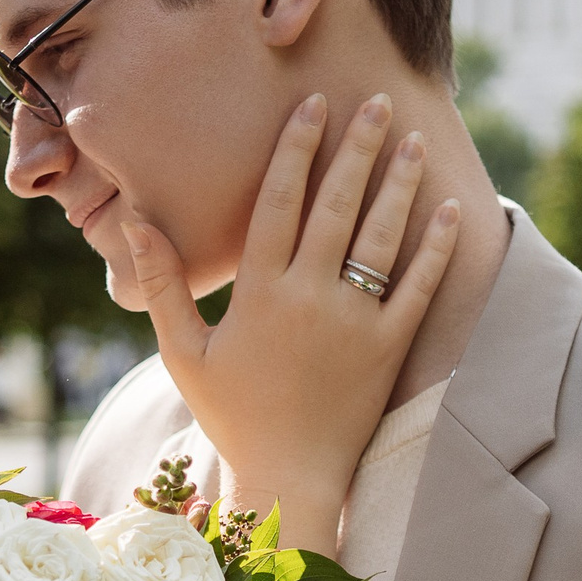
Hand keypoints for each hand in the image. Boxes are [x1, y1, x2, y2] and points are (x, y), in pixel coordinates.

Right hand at [122, 92, 460, 553]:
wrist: (288, 478)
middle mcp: (309, 299)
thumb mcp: (182, 351)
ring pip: (381, 238)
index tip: (312, 105)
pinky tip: (447, 208)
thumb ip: (162, 284)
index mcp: (259, 293)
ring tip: (412, 139)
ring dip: (399, 184)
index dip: (296, 149)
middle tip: (377, 101)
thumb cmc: (232, 415)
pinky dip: (435, 248)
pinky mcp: (389, 349)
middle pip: (336, 206)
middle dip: (357, 148)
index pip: (278, 202)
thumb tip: (134, 221)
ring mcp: (354, 323)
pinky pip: (419, 288)